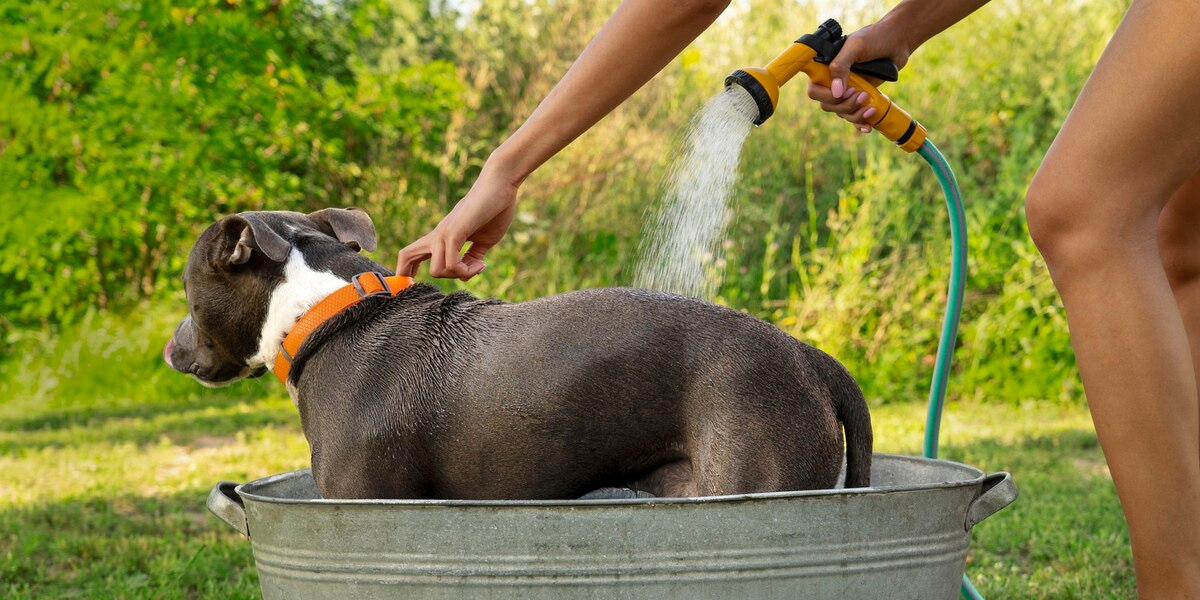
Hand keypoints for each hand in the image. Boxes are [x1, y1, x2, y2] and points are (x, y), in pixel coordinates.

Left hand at [396, 160, 518, 279]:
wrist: (501, 185)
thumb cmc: (495, 209)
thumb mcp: (483, 241)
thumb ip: (472, 258)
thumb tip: (465, 275)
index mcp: (442, 237)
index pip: (412, 253)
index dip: (408, 270)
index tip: (417, 284)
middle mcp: (438, 235)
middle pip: (406, 256)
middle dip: (407, 275)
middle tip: (430, 284)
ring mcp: (444, 233)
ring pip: (437, 270)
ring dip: (458, 276)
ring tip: (477, 266)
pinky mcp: (455, 231)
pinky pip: (451, 263)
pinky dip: (467, 270)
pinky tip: (482, 264)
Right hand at [805, 20, 913, 132]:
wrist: (897, 42)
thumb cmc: (876, 38)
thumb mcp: (856, 47)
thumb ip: (841, 65)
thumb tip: (835, 91)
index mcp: (826, 68)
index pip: (814, 90)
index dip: (825, 96)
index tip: (843, 92)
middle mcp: (834, 81)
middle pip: (828, 105)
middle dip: (845, 105)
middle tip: (862, 95)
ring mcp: (847, 91)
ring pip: (841, 114)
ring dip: (855, 115)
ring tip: (870, 107)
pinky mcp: (860, 97)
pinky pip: (854, 117)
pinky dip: (860, 123)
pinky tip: (868, 126)